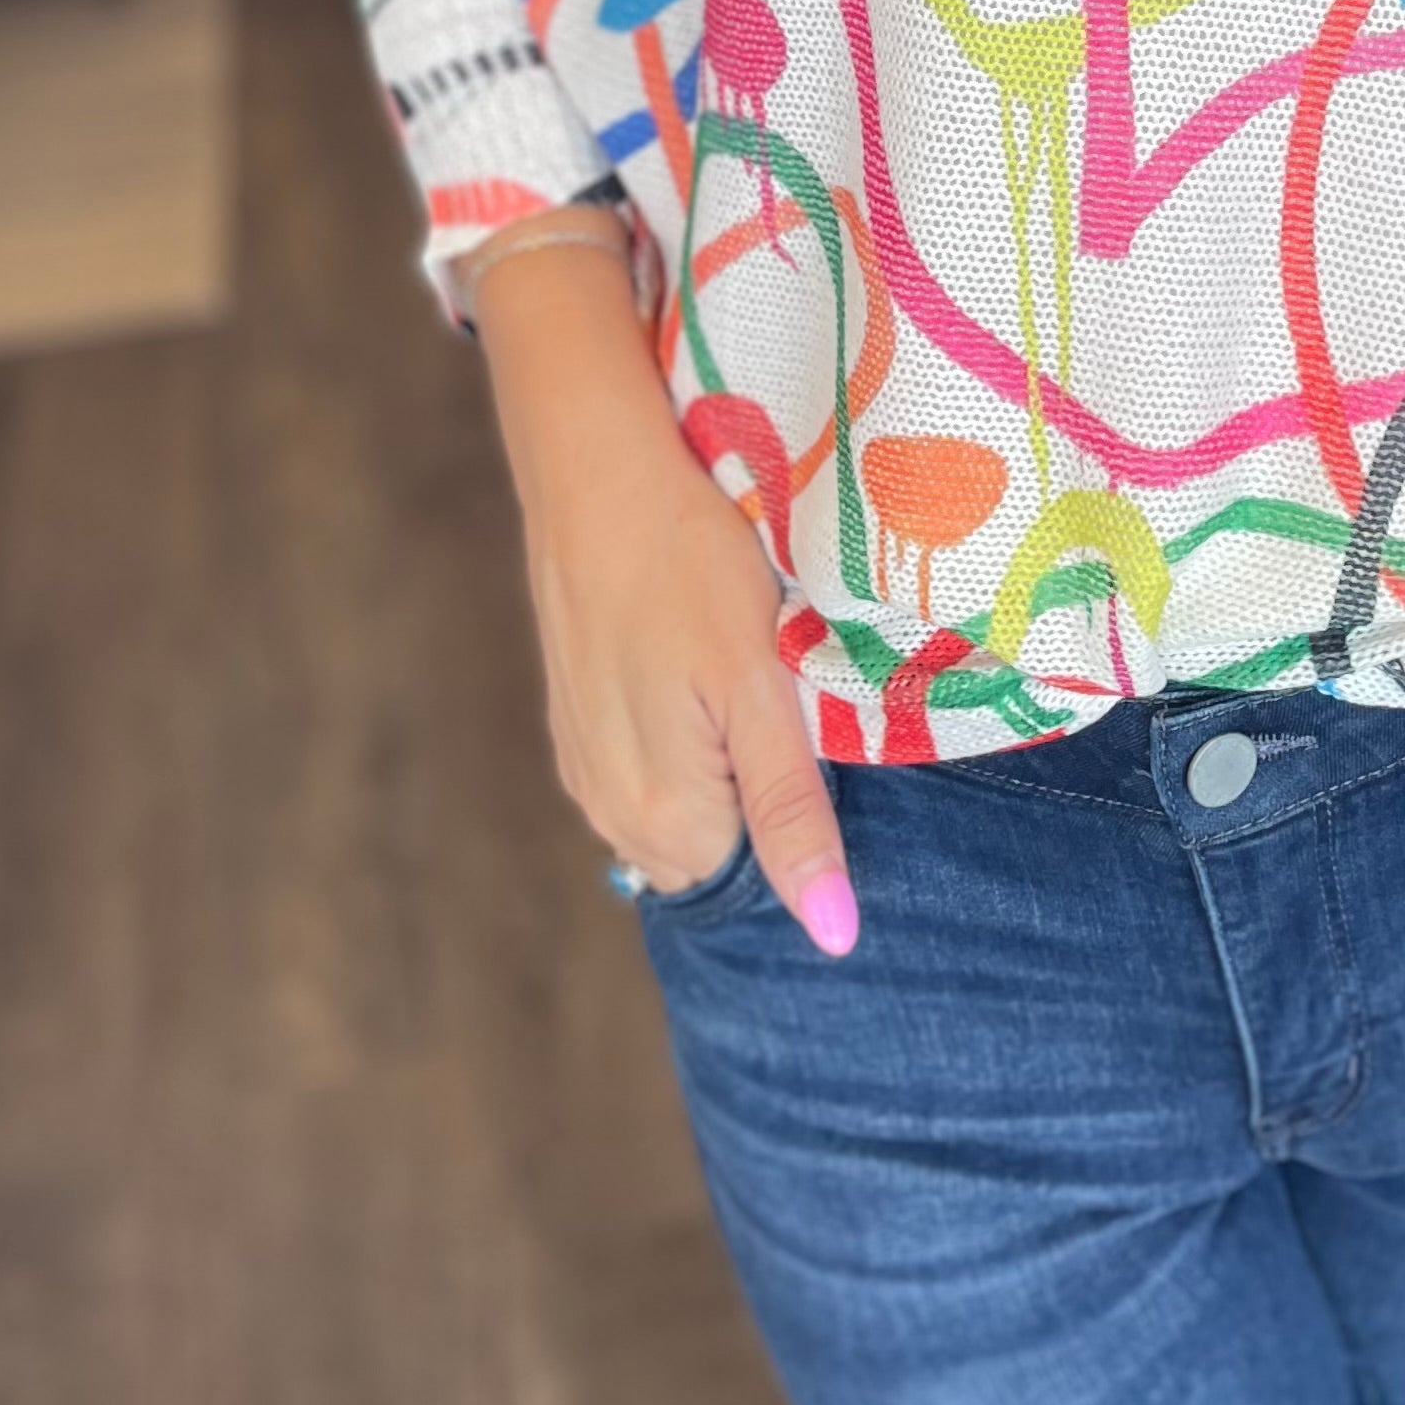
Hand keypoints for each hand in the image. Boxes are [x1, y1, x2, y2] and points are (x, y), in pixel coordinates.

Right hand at [474, 239, 858, 952]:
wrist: (593, 467)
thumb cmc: (690, 564)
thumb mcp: (760, 689)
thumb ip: (791, 815)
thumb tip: (832, 938)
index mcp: (661, 817)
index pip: (756, 877)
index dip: (798, 815)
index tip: (811, 734)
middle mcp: (608, 810)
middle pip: (714, 850)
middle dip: (756, 795)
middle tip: (779, 694)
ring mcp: (582, 763)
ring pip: (677, 809)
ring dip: (717, 763)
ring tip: (736, 673)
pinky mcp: (573, 717)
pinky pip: (641, 768)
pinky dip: (678, 735)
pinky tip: (693, 665)